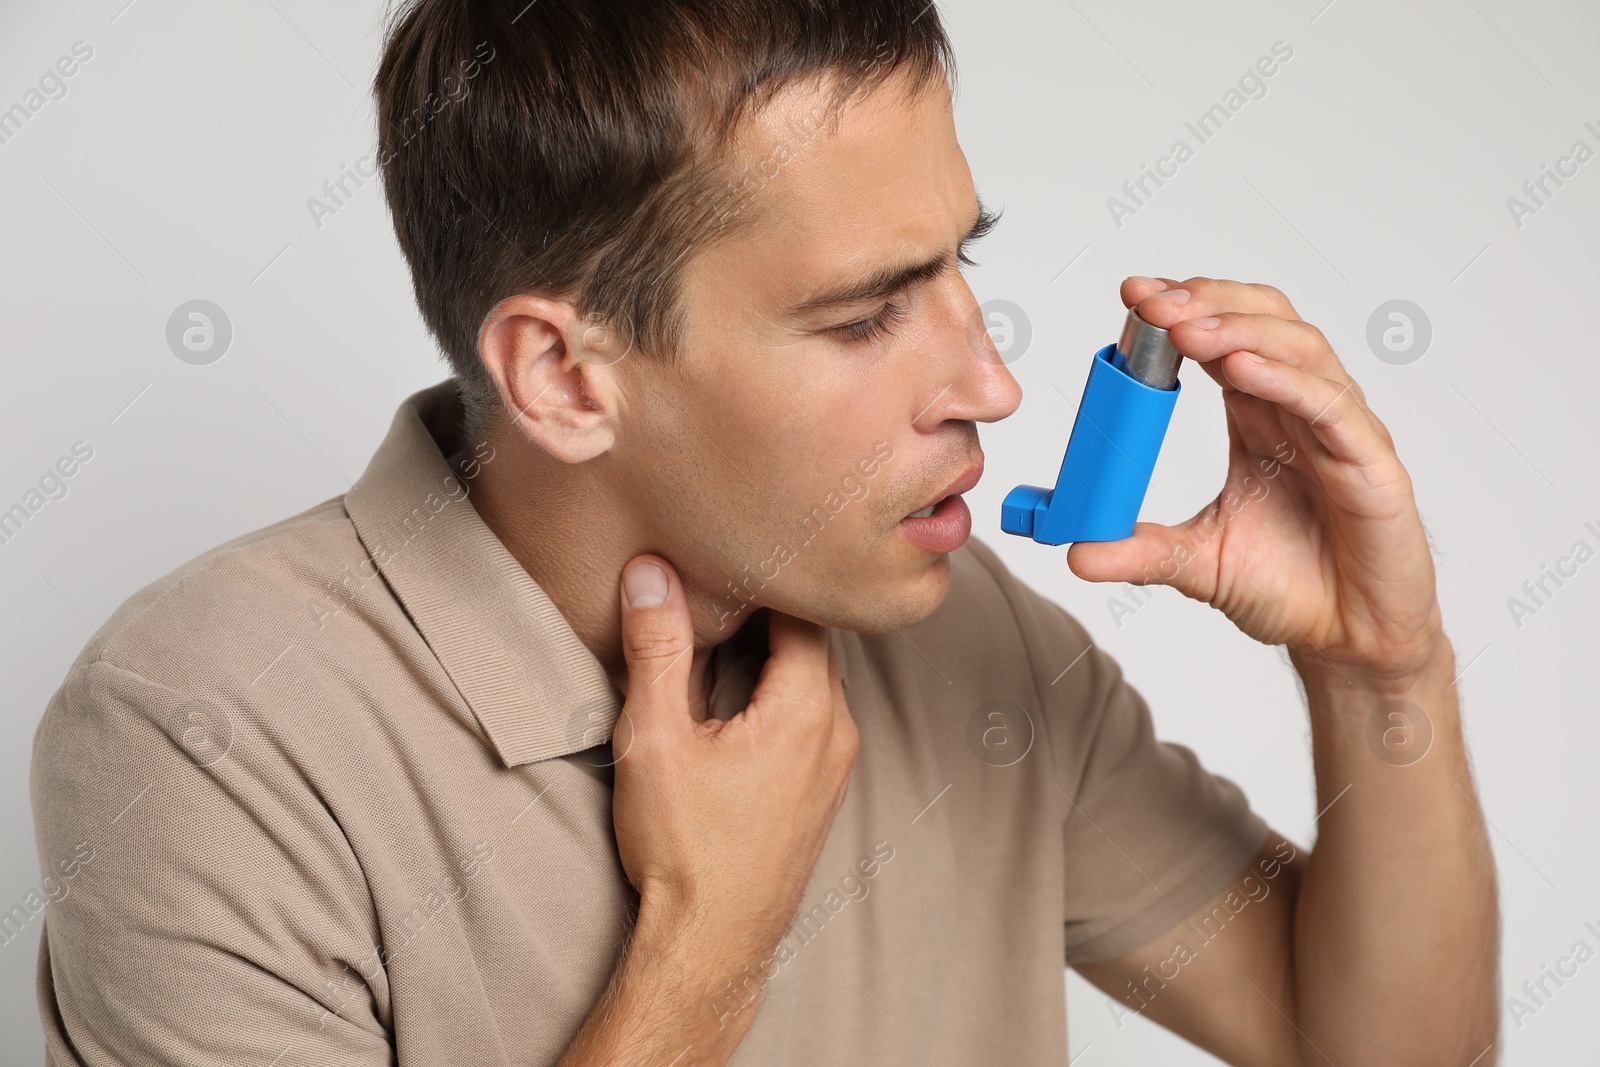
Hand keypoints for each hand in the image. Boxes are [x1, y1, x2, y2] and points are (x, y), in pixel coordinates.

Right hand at [608, 555, 858, 963]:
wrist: (710, 944)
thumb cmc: (684, 850)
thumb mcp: (656, 738)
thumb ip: (657, 649)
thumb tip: (651, 573)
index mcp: (807, 709)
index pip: (803, 610)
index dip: (766, 576)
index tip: (729, 552)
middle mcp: (837, 732)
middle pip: (813, 643)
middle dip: (769, 612)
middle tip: (719, 584)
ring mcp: (835, 766)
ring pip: (814, 681)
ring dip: (774, 656)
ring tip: (722, 635)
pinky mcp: (822, 793)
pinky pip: (812, 719)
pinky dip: (780, 694)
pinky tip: (735, 700)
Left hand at [1065, 276, 1445, 680]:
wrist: (1351, 641)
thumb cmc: (1292, 587)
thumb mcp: (1195, 563)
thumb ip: (1139, 551)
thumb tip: (1075, 552)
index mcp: (1260, 418)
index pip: (1225, 339)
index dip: (1185, 309)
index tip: (1132, 297)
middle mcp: (1303, 411)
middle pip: (1264, 323)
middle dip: (1206, 304)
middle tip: (1150, 304)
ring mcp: (1343, 432)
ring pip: (1300, 351)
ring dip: (1240, 330)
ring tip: (1186, 329)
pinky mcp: (1373, 465)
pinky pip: (1331, 407)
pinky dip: (1285, 380)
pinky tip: (1241, 368)